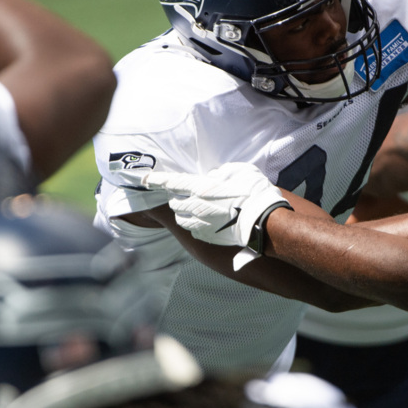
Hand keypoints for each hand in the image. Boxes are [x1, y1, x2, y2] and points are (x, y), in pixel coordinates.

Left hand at [142, 162, 291, 268]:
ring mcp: (199, 223)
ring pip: (181, 218)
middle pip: (175, 202)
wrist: (263, 221)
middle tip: (190, 195)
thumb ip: (222, 172)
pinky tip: (208, 221)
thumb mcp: (239, 171)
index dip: (155, 179)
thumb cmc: (253, 193)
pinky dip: (196, 224)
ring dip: (185, 212)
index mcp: (200, 187)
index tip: (143, 179)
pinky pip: (193, 230)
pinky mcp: (206, 236)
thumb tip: (213, 177)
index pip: (170, 182)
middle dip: (178, 197)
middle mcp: (195, 205)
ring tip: (197, 209)